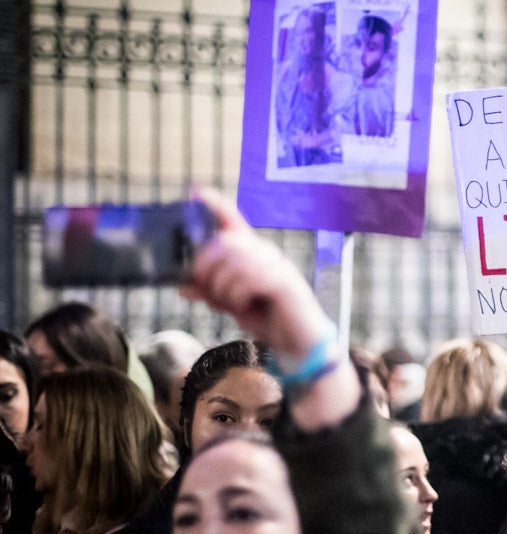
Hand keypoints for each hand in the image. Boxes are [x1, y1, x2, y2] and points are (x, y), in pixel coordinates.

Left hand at [180, 188, 328, 365]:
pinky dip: (237, 295)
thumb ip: (210, 292)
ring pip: (234, 262)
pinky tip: (241, 305)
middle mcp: (266, 253)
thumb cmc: (268, 318)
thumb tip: (182, 286)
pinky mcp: (284, 282)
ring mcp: (277, 265)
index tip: (197, 191)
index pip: (234, 222)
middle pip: (225, 243)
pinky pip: (249, 279)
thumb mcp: (232, 304)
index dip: (216, 205)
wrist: (298, 342)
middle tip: (203, 288)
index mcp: (253, 253)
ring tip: (227, 302)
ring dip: (221, 286)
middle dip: (205, 266)